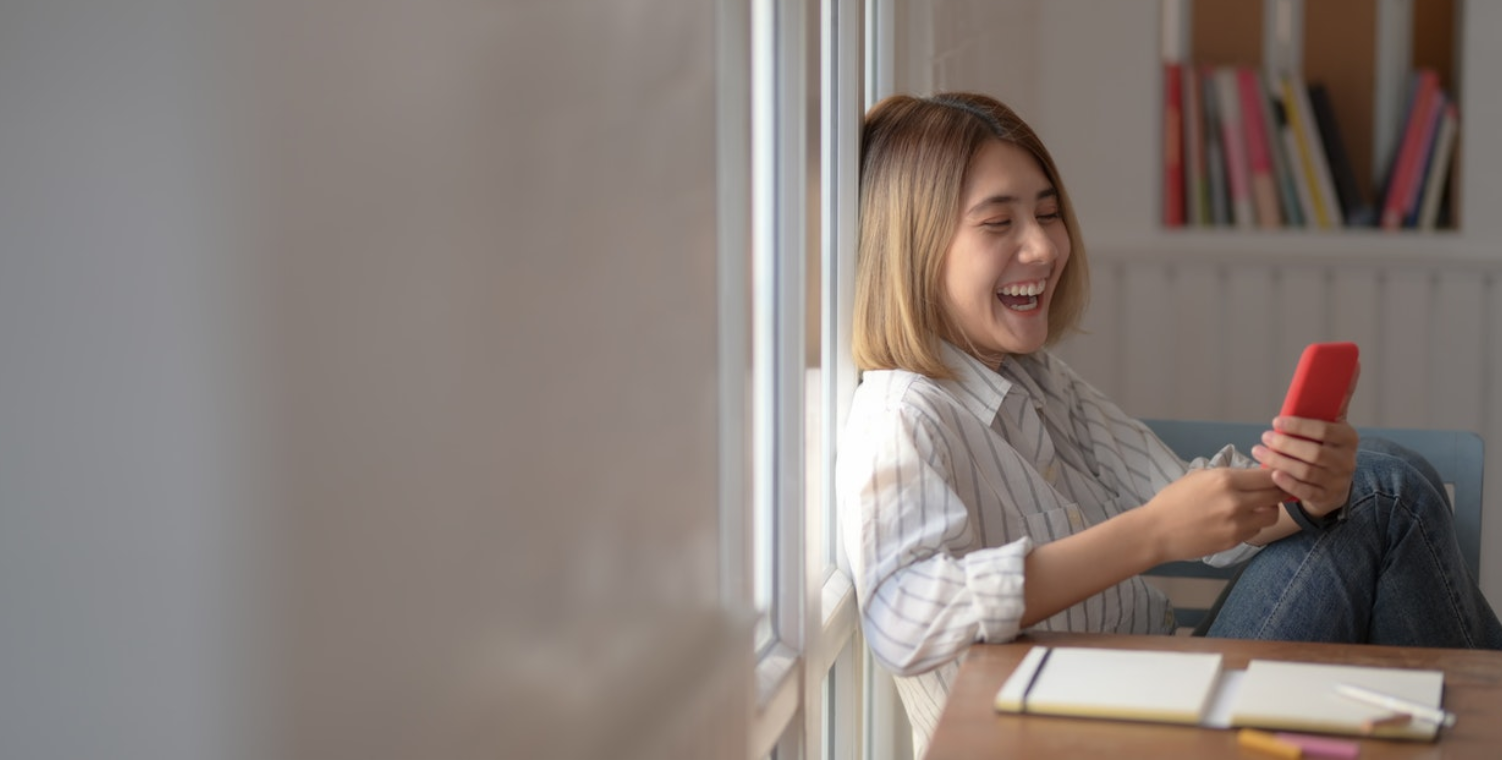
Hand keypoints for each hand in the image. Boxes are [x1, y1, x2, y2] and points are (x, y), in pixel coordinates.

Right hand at [1142, 468, 1284, 561]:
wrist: (1157, 531)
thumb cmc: (1173, 500)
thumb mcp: (1199, 477)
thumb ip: (1228, 476)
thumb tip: (1254, 476)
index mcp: (1226, 479)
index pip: (1268, 475)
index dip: (1277, 474)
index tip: (1278, 475)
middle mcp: (1236, 501)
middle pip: (1276, 494)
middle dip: (1279, 491)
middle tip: (1276, 491)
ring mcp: (1237, 523)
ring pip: (1272, 515)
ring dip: (1269, 510)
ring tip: (1257, 507)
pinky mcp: (1235, 540)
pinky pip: (1257, 530)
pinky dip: (1254, 524)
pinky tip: (1240, 521)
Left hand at [1252, 363, 1360, 516]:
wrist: (1334, 483)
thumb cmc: (1328, 445)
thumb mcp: (1335, 421)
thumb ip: (1340, 395)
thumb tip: (1353, 360)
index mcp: (1348, 438)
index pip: (1325, 430)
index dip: (1299, 426)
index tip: (1276, 421)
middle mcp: (1346, 460)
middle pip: (1313, 453)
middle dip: (1285, 444)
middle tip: (1264, 437)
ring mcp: (1337, 481)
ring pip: (1306, 472)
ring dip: (1279, 461)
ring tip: (1260, 451)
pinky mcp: (1325, 498)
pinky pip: (1304, 492)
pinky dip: (1286, 483)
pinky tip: (1271, 473)